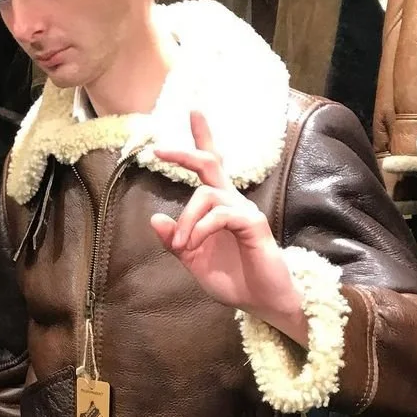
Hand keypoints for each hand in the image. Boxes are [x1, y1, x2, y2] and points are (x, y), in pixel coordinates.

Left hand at [150, 111, 308, 346]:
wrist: (262, 302)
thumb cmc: (234, 280)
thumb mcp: (194, 261)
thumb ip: (175, 241)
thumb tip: (154, 218)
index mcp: (218, 208)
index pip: (211, 167)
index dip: (201, 140)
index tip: (191, 114)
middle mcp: (232, 203)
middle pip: (210, 164)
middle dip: (184, 154)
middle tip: (159, 150)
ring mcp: (244, 211)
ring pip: (206, 196)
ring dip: (185, 221)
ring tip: (181, 246)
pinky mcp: (253, 224)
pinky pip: (220, 215)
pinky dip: (200, 230)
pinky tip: (193, 246)